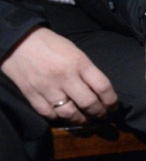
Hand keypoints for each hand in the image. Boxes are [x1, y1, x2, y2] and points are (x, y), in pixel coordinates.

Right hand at [0, 27, 116, 123]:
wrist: (17, 40)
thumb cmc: (50, 44)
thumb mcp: (75, 51)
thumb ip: (87, 70)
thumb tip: (100, 91)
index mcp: (79, 63)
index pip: (103, 87)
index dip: (112, 101)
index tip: (113, 107)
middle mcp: (65, 76)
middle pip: (89, 103)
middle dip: (99, 113)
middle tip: (101, 115)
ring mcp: (47, 87)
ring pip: (70, 113)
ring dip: (81, 119)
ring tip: (85, 118)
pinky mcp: (32, 95)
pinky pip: (50, 114)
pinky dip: (59, 117)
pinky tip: (64, 114)